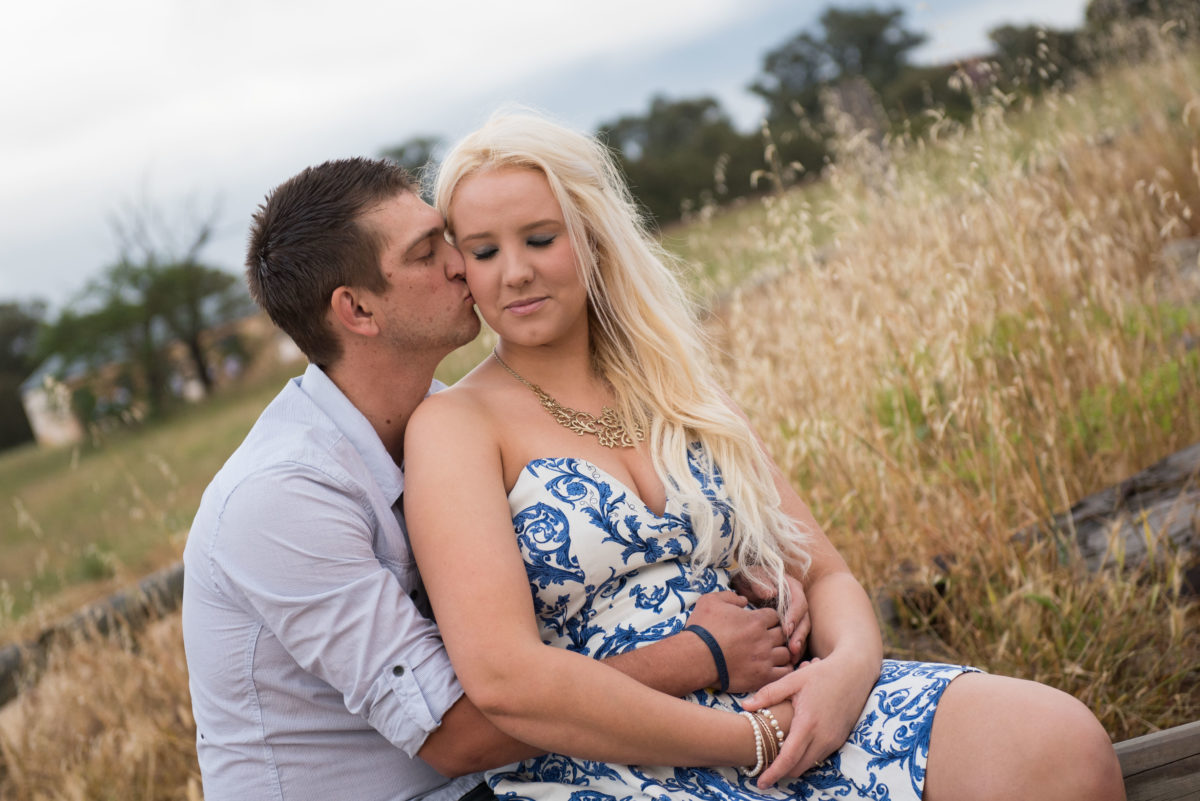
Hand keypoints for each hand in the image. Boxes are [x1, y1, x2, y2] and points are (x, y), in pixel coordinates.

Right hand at [685, 591, 791, 692]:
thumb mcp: (710, 601)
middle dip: (777, 634)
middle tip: (767, 638)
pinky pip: (784, 672)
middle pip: (783, 634)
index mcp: (756, 620)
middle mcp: (764, 639)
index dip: (769, 619)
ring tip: (771, 653)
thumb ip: (730, 596)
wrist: (695, 658)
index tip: (762, 623)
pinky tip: (775, 667)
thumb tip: (744, 600)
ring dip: (780, 652)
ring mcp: (765, 658)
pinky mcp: (762, 676)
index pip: (775, 616)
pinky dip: (783, 669)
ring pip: (787, 653)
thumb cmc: (702, 629)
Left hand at [731, 570, 810, 663]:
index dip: (794, 616)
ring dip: (798, 645)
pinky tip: (790, 661)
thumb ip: (760, 585)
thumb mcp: (752, 578)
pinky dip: (794, 649)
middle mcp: (797, 601)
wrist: (747, 583)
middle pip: (804, 619)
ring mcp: (796, 614)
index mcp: (792, 587)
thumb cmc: (750, 579)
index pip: (798, 602)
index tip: (786, 629)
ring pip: (802, 631)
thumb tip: (770, 593)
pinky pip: (797, 638)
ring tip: (792, 658)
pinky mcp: (792, 625)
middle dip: (799, 635)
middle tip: (792, 648)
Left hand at [742, 654, 877, 787]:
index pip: (788, 758)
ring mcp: (834, 740)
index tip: (761, 783)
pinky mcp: (840, 739)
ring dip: (794, 765)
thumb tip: (745, 706)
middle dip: (781, 772)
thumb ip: (768, 694)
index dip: (773, 773)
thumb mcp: (793, 680)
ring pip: (810, 764)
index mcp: (808, 724)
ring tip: (777, 757)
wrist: (855, 672)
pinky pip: (820, 756)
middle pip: (798, 767)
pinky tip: (796, 746)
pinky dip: (806, 757)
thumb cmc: (822, 673)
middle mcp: (823, 737)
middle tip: (764, 767)